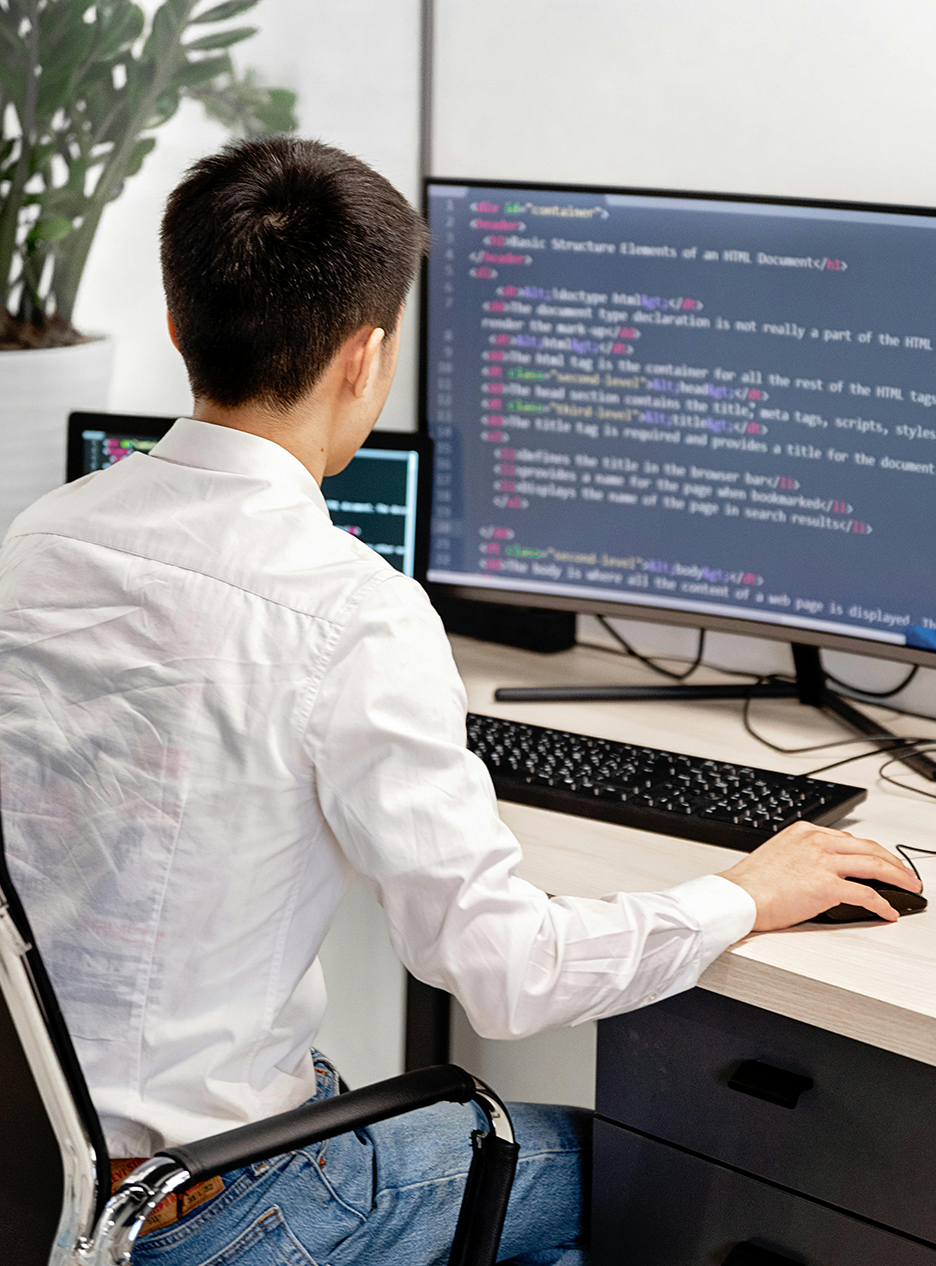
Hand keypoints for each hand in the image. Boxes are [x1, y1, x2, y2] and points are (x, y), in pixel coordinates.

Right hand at [719, 821, 922, 929]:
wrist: (737, 896)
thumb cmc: (750, 883)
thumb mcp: (777, 855)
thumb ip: (802, 856)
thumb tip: (819, 873)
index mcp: (805, 832)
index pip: (849, 839)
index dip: (871, 852)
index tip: (881, 861)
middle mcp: (816, 842)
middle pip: (869, 848)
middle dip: (894, 862)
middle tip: (907, 874)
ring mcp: (823, 863)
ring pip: (875, 866)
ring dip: (898, 878)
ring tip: (910, 888)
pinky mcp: (826, 886)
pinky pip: (865, 894)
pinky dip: (882, 904)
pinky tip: (888, 911)